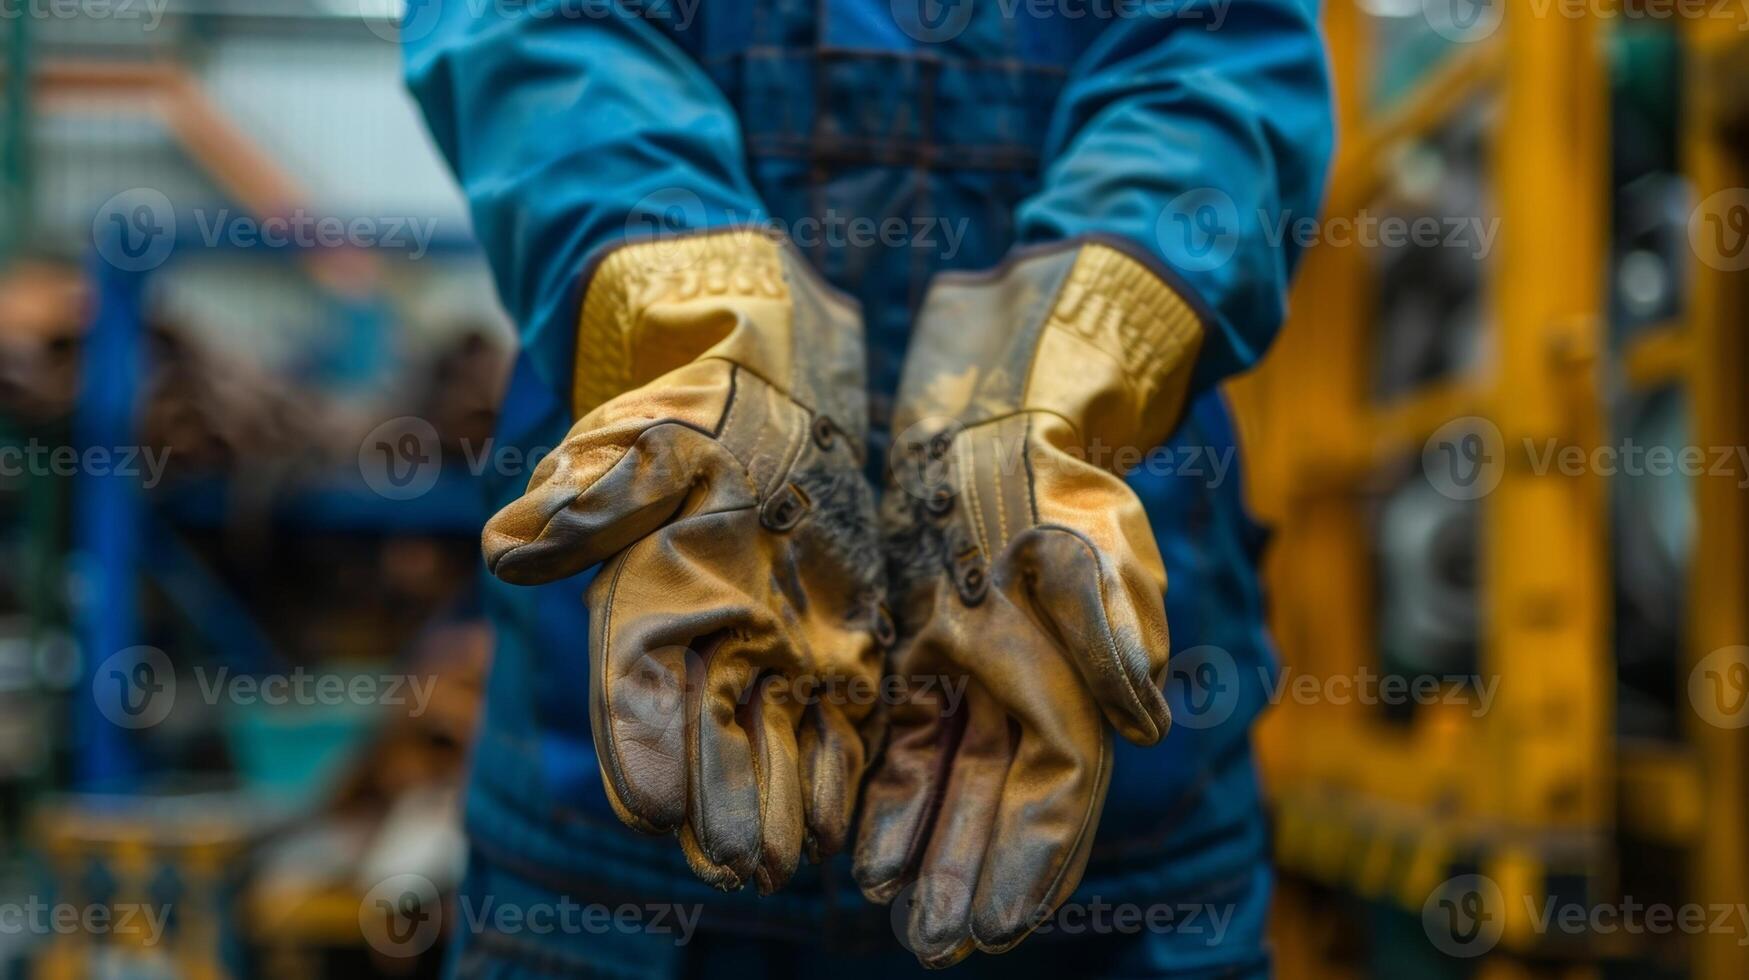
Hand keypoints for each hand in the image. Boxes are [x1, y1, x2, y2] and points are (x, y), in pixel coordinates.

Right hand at [483, 232, 887, 892]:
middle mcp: (706, 641)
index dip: (641, 749)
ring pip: (769, 742)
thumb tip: (511, 546)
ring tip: (793, 859)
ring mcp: (770, 647)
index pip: (634, 691)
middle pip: (706, 739)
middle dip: (721, 804)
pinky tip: (844, 816)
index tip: (654, 806)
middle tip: (739, 862)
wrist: (774, 381)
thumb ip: (589, 493)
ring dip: (778, 803)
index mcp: (646, 601)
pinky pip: (832, 718)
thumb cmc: (694, 405)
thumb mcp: (643, 431)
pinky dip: (835, 766)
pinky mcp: (833, 640)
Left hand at [853, 242, 1201, 965]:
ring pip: (947, 783)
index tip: (999, 925)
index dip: (1030, 860)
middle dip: (971, 877)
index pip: (1058, 790)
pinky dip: (884, 791)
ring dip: (927, 849)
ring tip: (898, 914)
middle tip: (939, 948)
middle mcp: (1024, 689)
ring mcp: (969, 674)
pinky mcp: (916, 652)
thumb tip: (1146, 721)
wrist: (989, 403)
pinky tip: (860, 845)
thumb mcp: (1086, 530)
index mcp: (1075, 674)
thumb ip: (1114, 621)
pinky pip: (897, 737)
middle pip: (997, 804)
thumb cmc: (1047, 465)